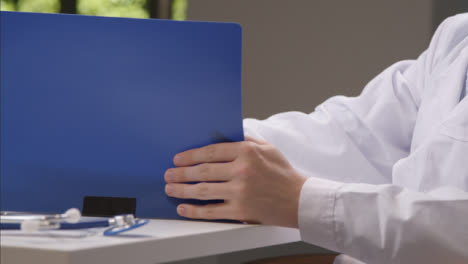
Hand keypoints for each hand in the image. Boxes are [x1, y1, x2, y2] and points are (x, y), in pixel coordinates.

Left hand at [164, 136, 306, 227]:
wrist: (299, 199)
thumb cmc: (283, 172)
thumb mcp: (267, 147)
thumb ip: (245, 140)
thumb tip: (222, 135)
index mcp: (247, 152)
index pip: (211, 151)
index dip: (191, 155)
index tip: (178, 159)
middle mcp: (241, 171)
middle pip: (203, 171)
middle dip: (182, 173)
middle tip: (169, 174)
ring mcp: (240, 192)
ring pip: (203, 190)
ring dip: (182, 189)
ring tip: (170, 188)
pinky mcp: (240, 210)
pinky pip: (211, 211)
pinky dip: (194, 210)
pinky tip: (184, 207)